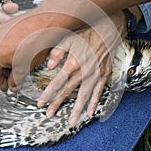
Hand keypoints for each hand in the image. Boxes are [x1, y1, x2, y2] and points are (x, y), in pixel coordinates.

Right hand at [0, 10, 63, 90]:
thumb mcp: (25, 68)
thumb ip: (15, 80)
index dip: (1, 85)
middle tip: (13, 80)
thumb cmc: (36, 42)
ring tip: (15, 67)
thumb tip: (13, 86)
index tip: (7, 88)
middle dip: (2, 73)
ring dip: (2, 62)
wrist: (46, 22)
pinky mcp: (1, 26)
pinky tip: (13, 54)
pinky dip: (2, 50)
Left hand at [37, 11, 127, 125]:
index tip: (40, 103)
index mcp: (73, 63)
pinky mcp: (104, 75)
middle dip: (58, 104)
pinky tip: (90, 113)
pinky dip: (94, 103)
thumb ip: (58, 52)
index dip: (48, 94)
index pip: (57, 83)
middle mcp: (84, 71)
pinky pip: (99, 92)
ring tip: (71, 122)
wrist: (109, 28)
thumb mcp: (68, 37)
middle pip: (68, 91)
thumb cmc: (86, 32)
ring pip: (84, 96)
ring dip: (77, 110)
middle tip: (49, 115)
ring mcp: (96, 75)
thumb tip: (49, 66)